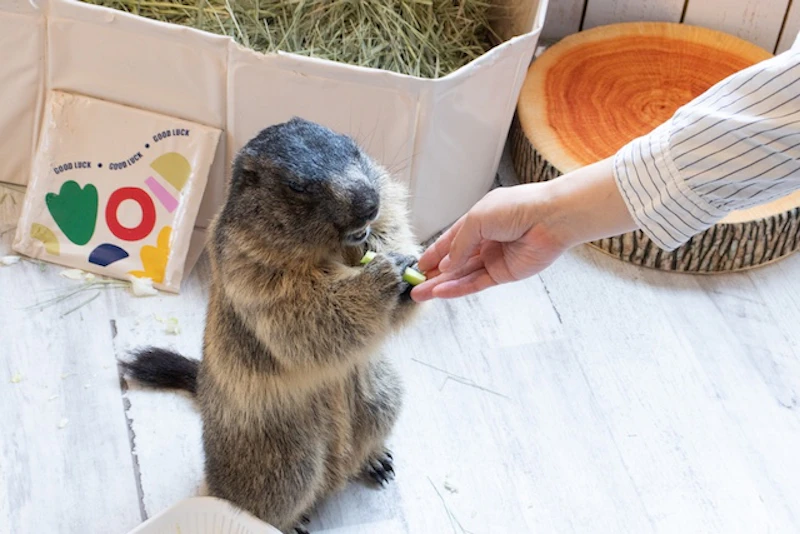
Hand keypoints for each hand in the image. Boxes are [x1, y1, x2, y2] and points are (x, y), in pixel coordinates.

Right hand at [410, 157, 637, 300]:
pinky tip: (442, 293)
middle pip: (454, 262)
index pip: (450, 241)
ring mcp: (494, 258)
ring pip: (462, 275)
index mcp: (478, 221)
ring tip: (420, 295)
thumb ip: (459, 243)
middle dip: (433, 274)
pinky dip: (459, 289)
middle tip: (414, 286)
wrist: (551, 218)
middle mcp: (485, 240)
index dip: (433, 254)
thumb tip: (446, 265)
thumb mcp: (477, 219)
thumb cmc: (518, 208)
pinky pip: (477, 283)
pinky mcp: (504, 273)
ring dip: (441, 285)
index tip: (417, 267)